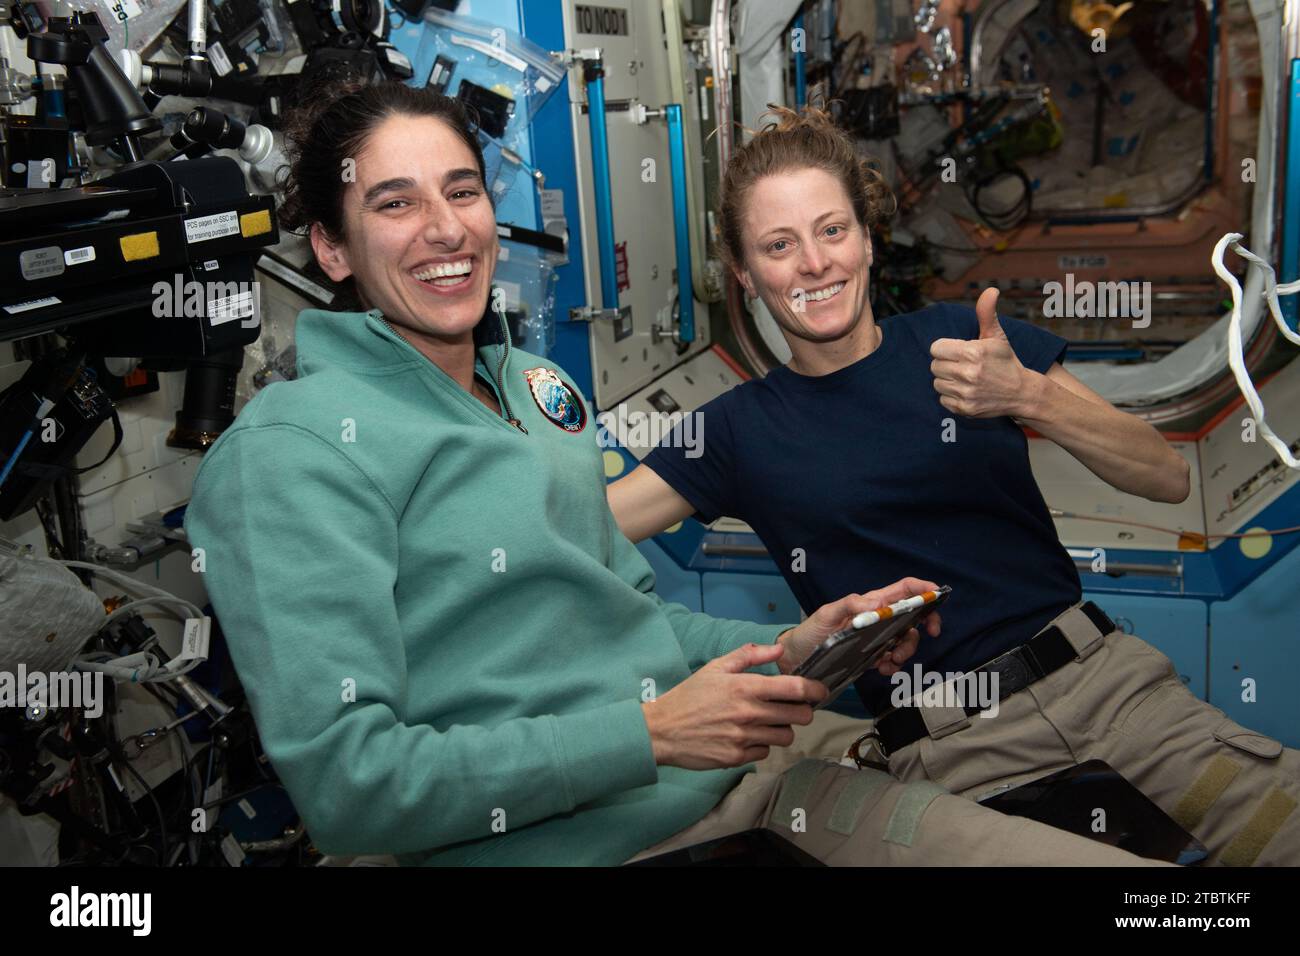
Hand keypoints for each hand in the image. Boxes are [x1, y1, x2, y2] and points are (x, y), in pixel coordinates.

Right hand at [641, 642, 827, 769]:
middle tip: (794, 708)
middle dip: (803, 711)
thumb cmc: (690, 695)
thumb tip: (778, 649)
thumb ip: (749, 656)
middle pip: (799, 716)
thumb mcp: (716, 668)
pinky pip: (765, 753)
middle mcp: (748, 713)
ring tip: (768, 723)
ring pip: (785, 736)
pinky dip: (761, 746)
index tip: (820, 690)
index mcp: (745, 687)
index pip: (795, 688)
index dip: (815, 689)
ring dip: (782, 729)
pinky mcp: (737, 758)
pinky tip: (747, 737)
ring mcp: (744, 738)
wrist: (662, 730)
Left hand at [777, 577, 942, 676]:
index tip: (938, 598)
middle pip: (912, 617)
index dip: (924, 589)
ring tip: (891, 661)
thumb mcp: (827, 614)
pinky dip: (893, 666)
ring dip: (906, 651)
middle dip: (923, 626)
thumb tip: (879, 604)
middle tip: (924, 637)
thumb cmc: (810, 631)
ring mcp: (877, 638)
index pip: (904, 589)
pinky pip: (893, 660)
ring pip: (905, 640)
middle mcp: (878, 619)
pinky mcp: (872, 656)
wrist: (796, 658)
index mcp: (871, 603)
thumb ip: (851, 605)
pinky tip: (882, 669)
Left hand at [929, 287, 1030, 417]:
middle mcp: (969, 373)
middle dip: (946, 364)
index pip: (936, 348)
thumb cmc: (1005, 361)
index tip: (957, 351)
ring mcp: (966, 393)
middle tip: (962, 365)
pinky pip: (942, 399)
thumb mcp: (996, 336)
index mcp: (973, 352)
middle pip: (934, 366)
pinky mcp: (965, 409)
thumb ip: (986, 313)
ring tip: (964, 378)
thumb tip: (991, 290)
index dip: (946, 348)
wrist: (1021, 393)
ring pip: (937, 383)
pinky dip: (951, 396)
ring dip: (947, 380)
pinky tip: (966, 390)